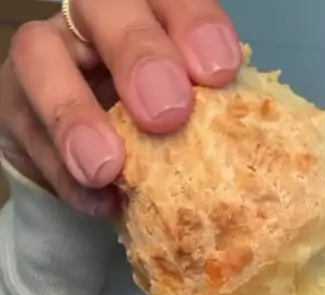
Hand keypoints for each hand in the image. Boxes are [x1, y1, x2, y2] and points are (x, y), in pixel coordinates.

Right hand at [0, 0, 240, 215]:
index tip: (219, 72)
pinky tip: (99, 202)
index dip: (194, 25)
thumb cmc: (159, 133)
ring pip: (40, 58)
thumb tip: (259, 150)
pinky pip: (27, 132)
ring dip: (75, 116)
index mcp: (150, 13)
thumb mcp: (193, 116)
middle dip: (138, 55)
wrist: (98, 163)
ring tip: (108, 169)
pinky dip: (63, 173)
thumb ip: (213, 115)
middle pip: (103, 4)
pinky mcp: (17, 106)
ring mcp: (47, 58)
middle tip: (166, 115)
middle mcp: (94, 23)